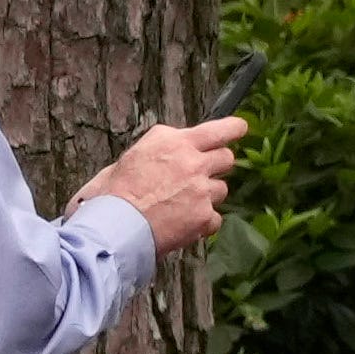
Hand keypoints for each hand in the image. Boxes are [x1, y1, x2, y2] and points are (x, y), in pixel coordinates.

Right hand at [79, 114, 249, 253]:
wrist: (114, 225)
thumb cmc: (114, 192)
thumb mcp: (134, 155)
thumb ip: (161, 149)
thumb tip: (173, 151)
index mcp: (173, 142)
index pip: (219, 129)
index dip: (233, 129)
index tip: (240, 128)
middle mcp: (192, 161)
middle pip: (227, 158)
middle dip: (217, 165)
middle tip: (200, 175)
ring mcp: (201, 189)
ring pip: (221, 189)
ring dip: (207, 195)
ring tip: (181, 204)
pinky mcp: (204, 215)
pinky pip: (215, 218)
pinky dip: (203, 222)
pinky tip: (183, 223)